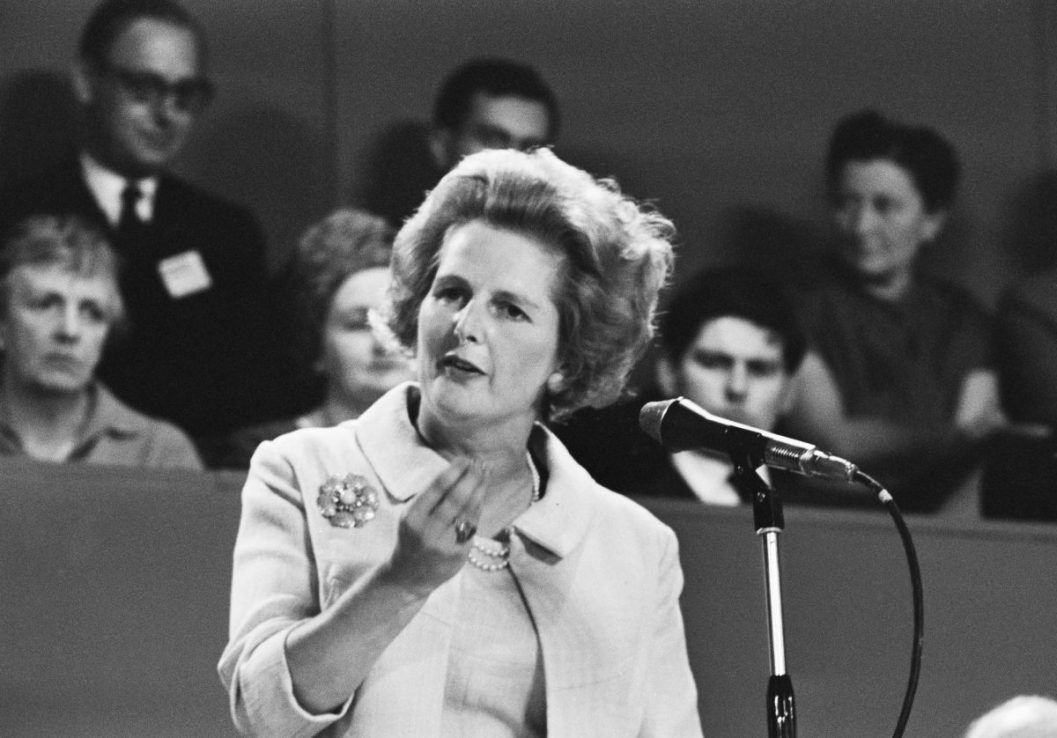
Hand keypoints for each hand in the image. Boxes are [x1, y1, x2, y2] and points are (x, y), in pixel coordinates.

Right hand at [385, 457, 485, 595]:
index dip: (454, 471)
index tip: (465, 459)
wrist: (408, 576)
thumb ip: (432, 497)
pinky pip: (472, 525)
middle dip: (471, 478)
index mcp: (413, 517)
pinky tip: (482, 494)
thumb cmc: (413, 537)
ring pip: (468, 511)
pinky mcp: (458, 554)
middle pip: (456, 498)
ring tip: (486, 473)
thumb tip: (459, 469)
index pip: (437, 488)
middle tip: (480, 463)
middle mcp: (428, 531)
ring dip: (479, 489)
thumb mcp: (412, 516)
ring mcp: (444, 544)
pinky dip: (478, 507)